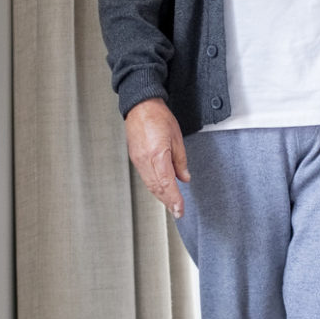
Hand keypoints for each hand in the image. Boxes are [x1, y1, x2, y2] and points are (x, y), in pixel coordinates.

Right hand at [124, 97, 189, 218]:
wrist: (140, 107)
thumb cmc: (158, 117)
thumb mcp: (177, 138)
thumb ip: (181, 160)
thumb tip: (184, 177)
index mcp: (158, 154)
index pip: (167, 183)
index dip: (174, 199)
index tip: (180, 209)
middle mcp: (146, 160)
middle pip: (157, 188)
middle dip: (168, 202)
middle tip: (177, 212)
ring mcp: (138, 160)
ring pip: (150, 185)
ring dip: (161, 197)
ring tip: (170, 205)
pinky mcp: (135, 159)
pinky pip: (145, 178)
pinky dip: (154, 187)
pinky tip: (160, 190)